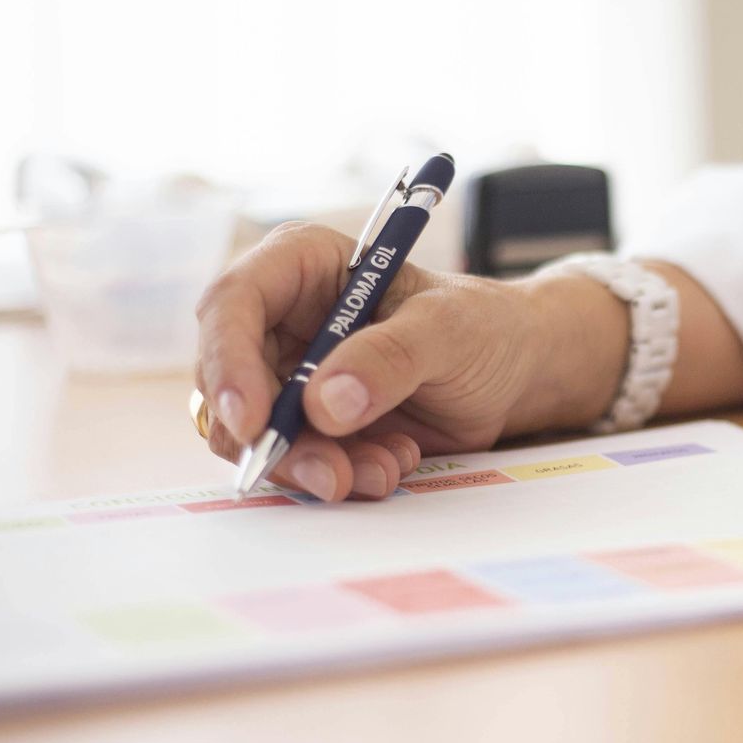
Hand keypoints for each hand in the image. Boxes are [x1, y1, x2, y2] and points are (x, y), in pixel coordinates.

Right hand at [194, 222, 625, 501]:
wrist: (513, 372)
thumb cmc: (481, 327)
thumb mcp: (447, 330)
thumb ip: (389, 358)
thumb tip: (324, 403)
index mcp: (301, 267)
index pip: (233, 304)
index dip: (228, 363)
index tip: (254, 421)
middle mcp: (282, 321)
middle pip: (233, 383)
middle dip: (277, 439)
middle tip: (331, 475)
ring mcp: (292, 376)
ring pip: (260, 435)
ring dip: (315, 465)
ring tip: (385, 469)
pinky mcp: (312, 425)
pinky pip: (298, 461)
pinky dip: (340, 475)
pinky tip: (393, 464)